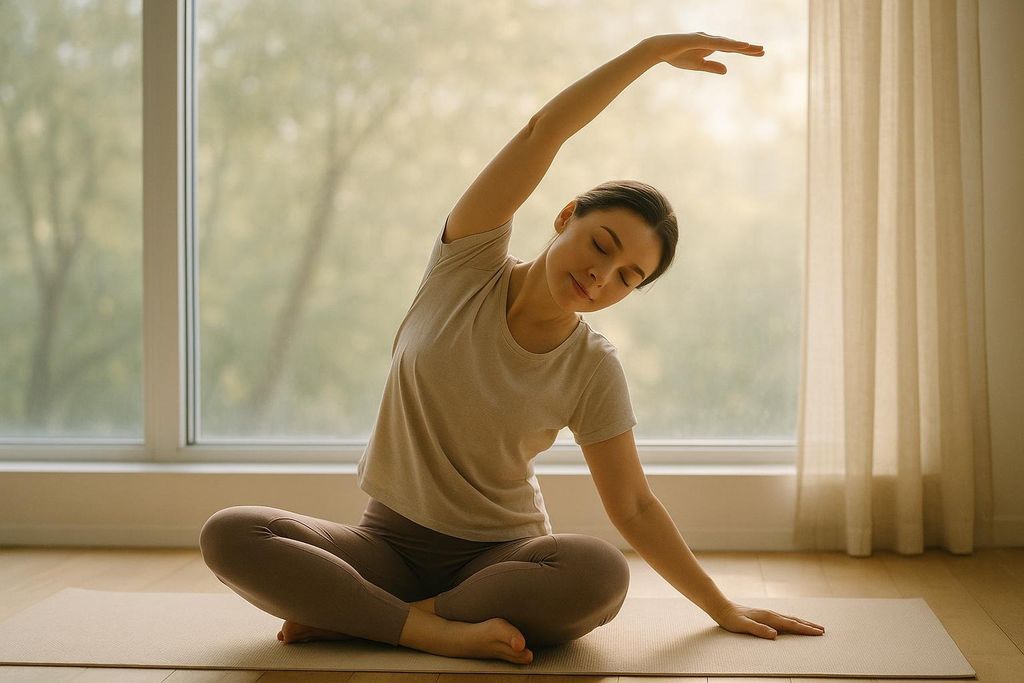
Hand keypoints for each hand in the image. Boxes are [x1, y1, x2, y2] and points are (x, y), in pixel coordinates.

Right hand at [644, 32, 764, 73]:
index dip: (746, 51)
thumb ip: (712, 67)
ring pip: (726, 42)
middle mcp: (710, 40)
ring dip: (739, 45)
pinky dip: (726, 44)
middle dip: (748, 47)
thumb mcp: (697, 65)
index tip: (760, 53)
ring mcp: (704, 38)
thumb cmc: (677, 56)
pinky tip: (735, 45)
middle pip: (733, 44)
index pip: (732, 48)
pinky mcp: (697, 39)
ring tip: (752, 48)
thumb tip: (727, 70)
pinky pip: (714, 42)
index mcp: (711, 46)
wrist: (659, 49)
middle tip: (764, 50)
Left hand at [713, 601, 825, 639]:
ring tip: (813, 626)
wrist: (722, 608)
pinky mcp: (764, 616)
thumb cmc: (732, 619)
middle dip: (809, 625)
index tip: (819, 633)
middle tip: (823, 630)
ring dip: (803, 623)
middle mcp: (771, 614)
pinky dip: (793, 622)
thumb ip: (759, 630)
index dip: (806, 630)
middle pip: (794, 620)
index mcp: (769, 617)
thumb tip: (775, 635)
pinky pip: (783, 619)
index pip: (792, 625)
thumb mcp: (743, 626)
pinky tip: (793, 624)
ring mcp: (768, 614)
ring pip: (790, 618)